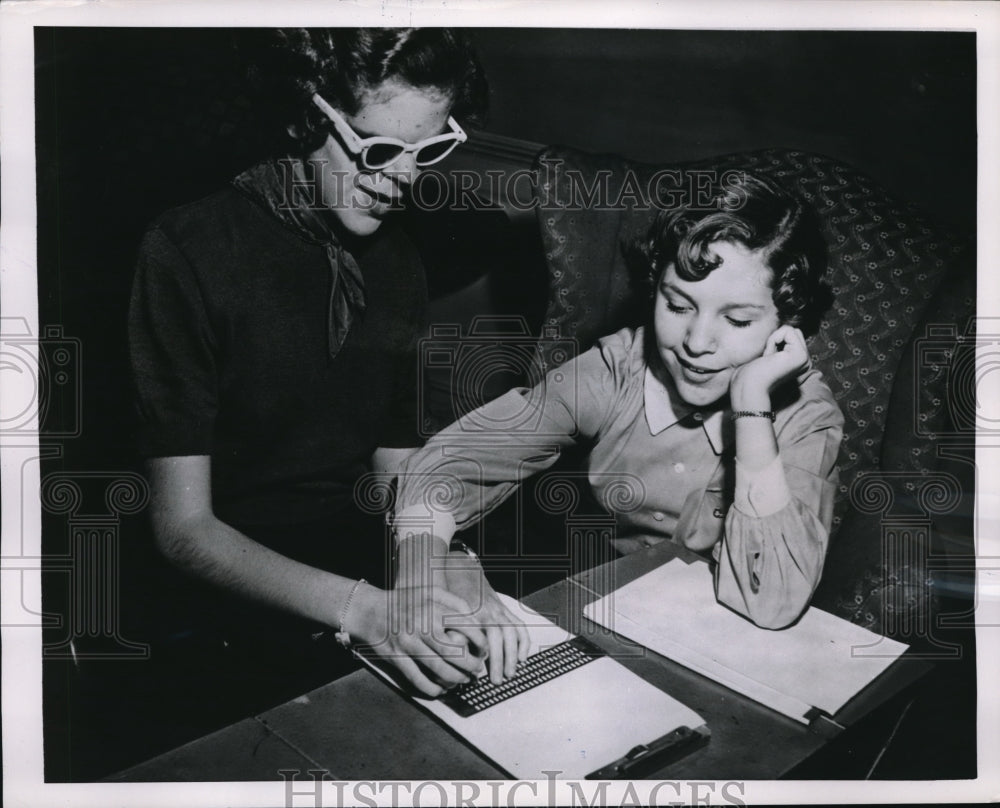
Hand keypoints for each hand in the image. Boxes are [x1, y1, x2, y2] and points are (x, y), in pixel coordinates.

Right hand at [348, 582, 489, 696]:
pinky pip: (418, 679)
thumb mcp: (430, 592)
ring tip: (464, 680)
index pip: (466, 626)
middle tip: (478, 670)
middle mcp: (422, 626)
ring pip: (439, 669)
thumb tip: (476, 618)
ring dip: (456, 679)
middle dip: (471, 665)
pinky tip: (441, 690)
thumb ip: (454, 601)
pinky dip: (432, 689)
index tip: (484, 649)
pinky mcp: (396, 658)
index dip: (480, 641)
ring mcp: (409, 643)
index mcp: (434, 608)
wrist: (370, 611)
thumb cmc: (405, 601)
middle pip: (455, 652)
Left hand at [443, 554, 530, 683]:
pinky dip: (523, 642)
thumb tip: (458, 652)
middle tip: (498, 681)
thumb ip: (453, 632)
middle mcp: (489, 612)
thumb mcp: (446, 613)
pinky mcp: (506, 610)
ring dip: (513, 655)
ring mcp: (500, 610)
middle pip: (499, 638)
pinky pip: (519, 626)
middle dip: (500, 661)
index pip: (482, 638)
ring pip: (512, 633)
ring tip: (511, 673)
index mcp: (473, 614)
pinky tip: (522, 657)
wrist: (462, 571)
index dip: (484, 658)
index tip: (480, 675)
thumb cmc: (451, 596)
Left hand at [729, 325, 809, 408]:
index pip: (791, 335)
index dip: (774, 341)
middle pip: (794, 331)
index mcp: (799, 362)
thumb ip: (780, 343)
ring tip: (769, 358)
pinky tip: (770, 356)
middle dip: (776, 338)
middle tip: (768, 357)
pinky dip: (774, 339)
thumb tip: (785, 328)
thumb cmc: (752, 371)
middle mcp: (806, 362)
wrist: (748, 386)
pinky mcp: (801, 356)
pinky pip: (788, 331)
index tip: (767, 359)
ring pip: (792, 330)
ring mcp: (805, 360)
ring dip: (774, 339)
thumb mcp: (769, 353)